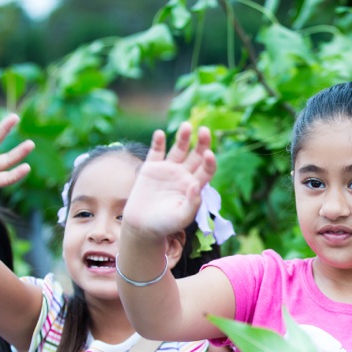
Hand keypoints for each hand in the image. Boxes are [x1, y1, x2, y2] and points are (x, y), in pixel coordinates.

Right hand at [122, 122, 216, 238]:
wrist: (142, 226)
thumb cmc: (165, 225)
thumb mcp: (181, 217)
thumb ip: (192, 203)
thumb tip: (196, 185)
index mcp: (194, 186)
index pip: (207, 170)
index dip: (210, 161)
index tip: (209, 155)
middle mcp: (183, 175)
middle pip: (196, 155)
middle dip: (202, 143)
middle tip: (204, 131)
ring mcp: (168, 169)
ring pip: (179, 149)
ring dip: (183, 137)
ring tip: (186, 126)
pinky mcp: (151, 167)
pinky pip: (156, 151)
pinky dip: (158, 142)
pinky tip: (160, 134)